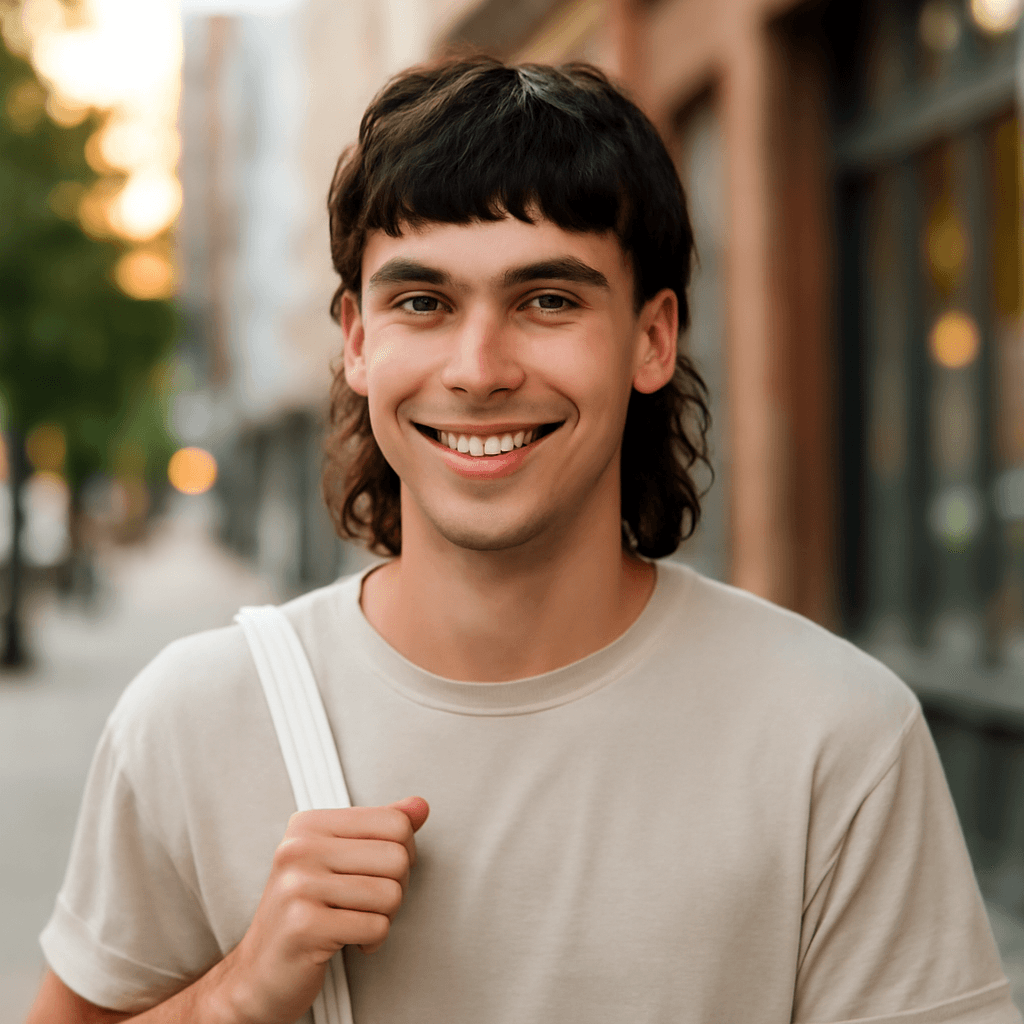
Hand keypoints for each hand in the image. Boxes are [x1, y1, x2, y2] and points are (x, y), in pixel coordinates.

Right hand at [215, 796, 428, 1023]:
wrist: (259, 973)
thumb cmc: (302, 914)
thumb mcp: (339, 859)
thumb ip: (380, 829)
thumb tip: (418, 806)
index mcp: (309, 825)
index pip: (394, 822)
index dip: (402, 852)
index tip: (379, 870)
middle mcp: (299, 849)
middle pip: (397, 857)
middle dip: (395, 887)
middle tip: (367, 902)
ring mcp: (298, 886)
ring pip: (391, 894)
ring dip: (383, 917)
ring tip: (355, 920)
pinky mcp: (304, 926)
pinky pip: (376, 927)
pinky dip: (372, 941)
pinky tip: (347, 940)